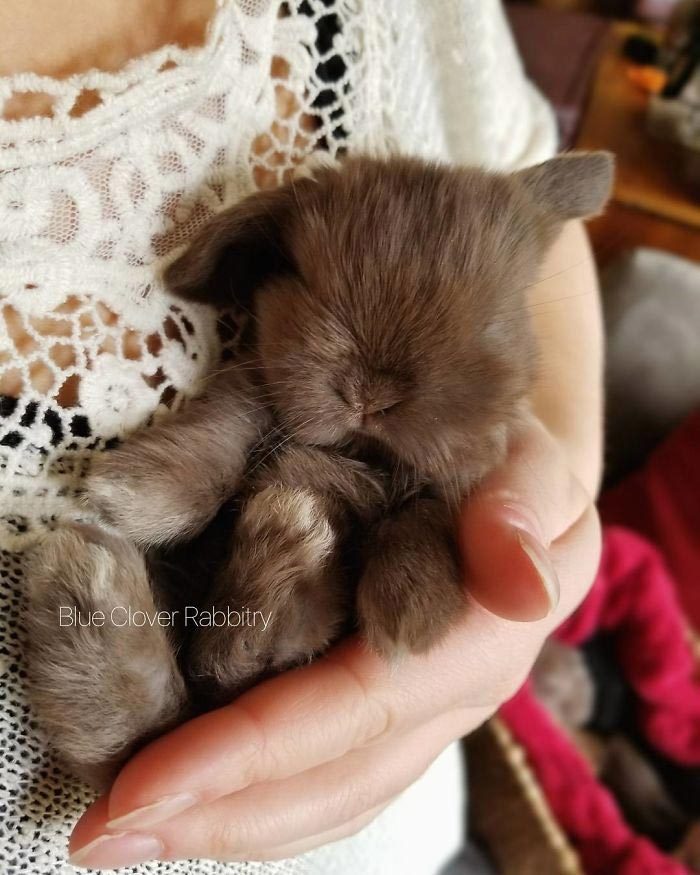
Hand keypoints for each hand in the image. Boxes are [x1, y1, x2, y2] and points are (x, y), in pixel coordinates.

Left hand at [68, 413, 600, 868]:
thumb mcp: (521, 456)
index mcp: (484, 637)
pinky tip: (201, 798)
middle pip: (339, 781)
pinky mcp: (402, 708)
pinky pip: (338, 776)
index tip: (144, 786)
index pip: (358, 708)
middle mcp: (456, 696)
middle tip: (102, 834)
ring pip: (336, 798)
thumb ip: (520, 507)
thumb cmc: (504, 449)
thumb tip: (521, 586)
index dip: (255, 751)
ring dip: (231, 823)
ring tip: (131, 832)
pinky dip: (262, 797)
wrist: (518, 475)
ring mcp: (430, 712)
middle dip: (220, 812)